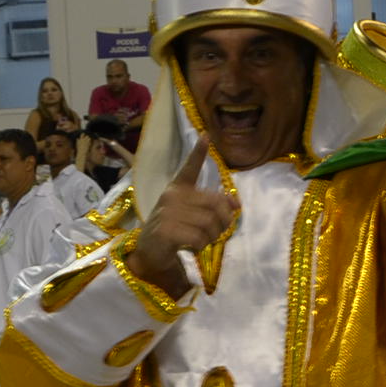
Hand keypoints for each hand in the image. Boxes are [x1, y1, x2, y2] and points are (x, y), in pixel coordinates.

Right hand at [128, 139, 237, 294]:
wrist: (149, 251)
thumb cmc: (175, 231)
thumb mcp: (195, 216)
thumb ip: (214, 207)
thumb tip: (236, 204)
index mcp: (178, 189)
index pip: (190, 168)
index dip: (198, 152)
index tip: (206, 135)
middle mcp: (172, 196)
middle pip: (215, 205)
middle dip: (223, 222)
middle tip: (216, 233)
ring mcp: (167, 212)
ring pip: (209, 223)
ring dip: (212, 237)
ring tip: (202, 241)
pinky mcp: (165, 230)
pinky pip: (198, 237)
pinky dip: (201, 246)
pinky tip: (192, 247)